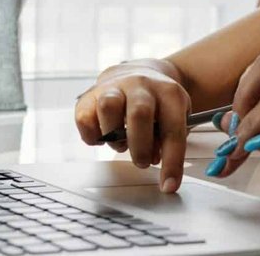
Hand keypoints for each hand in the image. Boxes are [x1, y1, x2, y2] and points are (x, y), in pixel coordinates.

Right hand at [73, 60, 190, 192]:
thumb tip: (156, 160)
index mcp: (168, 92)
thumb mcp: (175, 116)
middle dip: (140, 147)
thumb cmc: (158, 103)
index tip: (169, 186)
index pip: (172, 129)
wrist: (140, 72)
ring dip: (114, 137)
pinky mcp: (90, 95)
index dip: (172, 161)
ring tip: (122, 144)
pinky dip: (92, 135)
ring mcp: (114, 87)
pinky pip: (84, 118)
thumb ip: (168, 139)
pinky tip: (104, 136)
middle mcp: (141, 85)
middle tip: (143, 162)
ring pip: (108, 107)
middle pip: (139, 113)